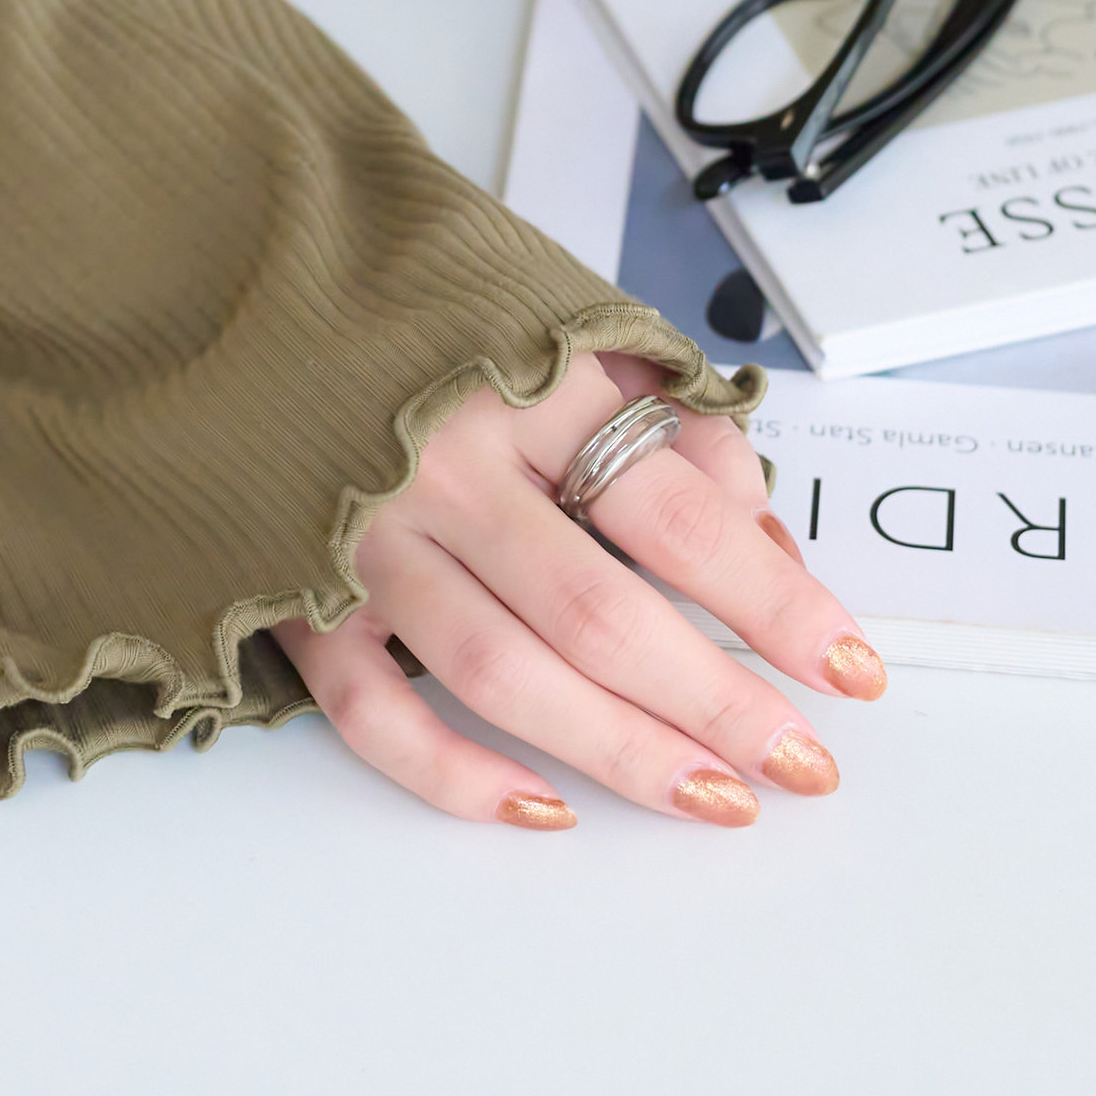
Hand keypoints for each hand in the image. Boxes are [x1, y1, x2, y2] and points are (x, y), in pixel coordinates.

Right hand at [274, 352, 884, 829]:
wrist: (245, 287)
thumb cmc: (430, 310)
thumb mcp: (569, 327)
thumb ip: (674, 427)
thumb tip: (767, 552)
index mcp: (524, 384)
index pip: (676, 518)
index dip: (773, 605)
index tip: (850, 668)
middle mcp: (444, 466)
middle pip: (599, 616)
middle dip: (715, 704)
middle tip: (802, 765)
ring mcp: (364, 537)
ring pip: (498, 674)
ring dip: (616, 752)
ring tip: (712, 800)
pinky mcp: (300, 592)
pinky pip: (371, 709)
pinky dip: (452, 772)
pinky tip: (539, 808)